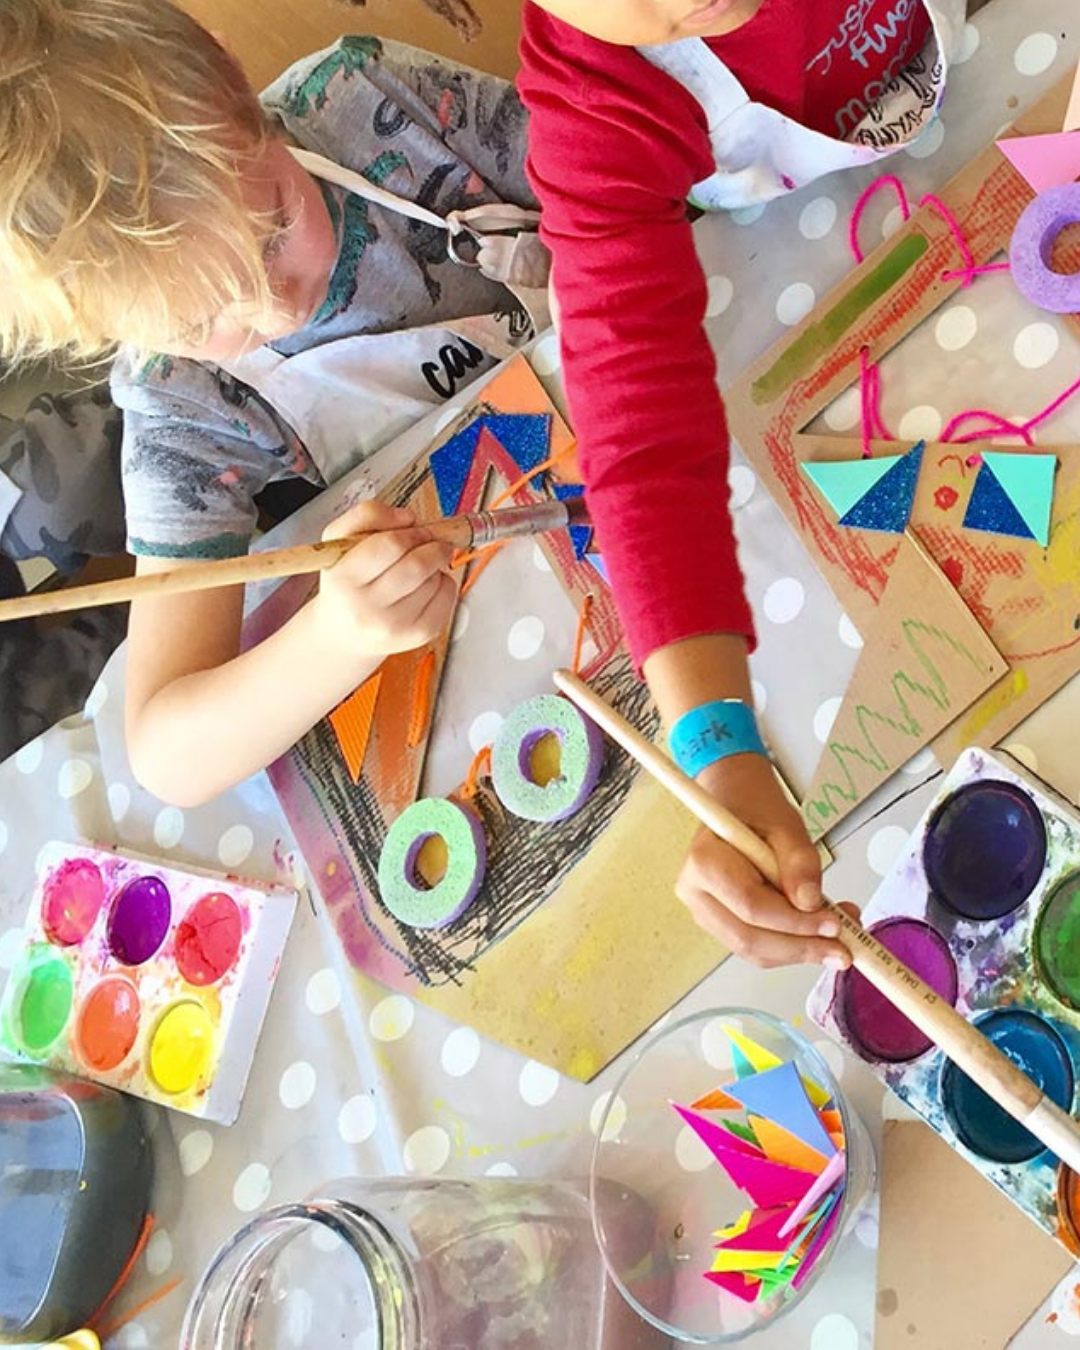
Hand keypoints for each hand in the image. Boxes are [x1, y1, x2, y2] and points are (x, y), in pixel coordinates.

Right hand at [310, 500, 455, 665]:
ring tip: (419, 570)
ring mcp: (395, 626)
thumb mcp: (338, 541)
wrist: (344, 633)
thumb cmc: (346, 583)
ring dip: (435, 566)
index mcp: (344, 579)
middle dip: (433, 546)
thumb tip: (408, 518)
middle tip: (432, 542)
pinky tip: (426, 586)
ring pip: (435, 579)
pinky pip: (448, 596)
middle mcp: (367, 608)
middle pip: (417, 565)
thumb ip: (367, 515)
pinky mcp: (419, 635)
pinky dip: (444, 583)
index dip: (411, 532)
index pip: (390, 545)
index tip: (417, 529)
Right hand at [675, 753, 853, 968]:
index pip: (752, 907)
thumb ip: (800, 862)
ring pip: (753, 950)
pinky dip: (790, 946)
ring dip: (798, 951)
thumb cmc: (755, 808)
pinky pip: (756, 946)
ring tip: (837, 938)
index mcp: (705, 862)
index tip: (833, 924)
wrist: (738, 804)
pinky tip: (817, 934)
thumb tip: (809, 903)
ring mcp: (705, 912)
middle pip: (749, 938)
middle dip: (800, 947)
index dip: (795, 922)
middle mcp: (696, 893)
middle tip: (842, 947)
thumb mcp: (786, 824)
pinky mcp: (721, 924)